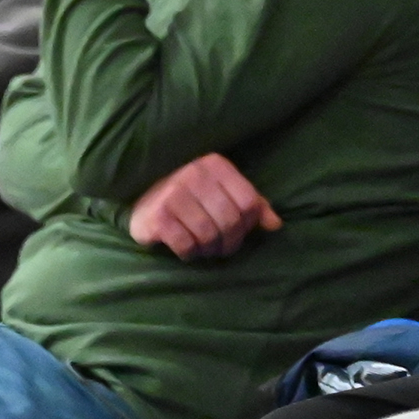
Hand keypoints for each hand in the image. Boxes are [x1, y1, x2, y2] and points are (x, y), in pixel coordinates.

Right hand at [126, 151, 281, 260]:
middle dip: (230, 242)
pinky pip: (186, 245)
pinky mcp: (157, 216)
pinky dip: (190, 254)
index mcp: (216, 165)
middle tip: (222, 248)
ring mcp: (173, 193)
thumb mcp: (223, 194)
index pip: (249, 202)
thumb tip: (276, 225)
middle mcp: (194, 174)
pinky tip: (187, 249)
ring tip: (205, 248)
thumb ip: (252, 206)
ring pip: (208, 235)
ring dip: (209, 250)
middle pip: (230, 220)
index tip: (240, 232)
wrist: (143, 203)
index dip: (249, 224)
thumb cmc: (192, 200)